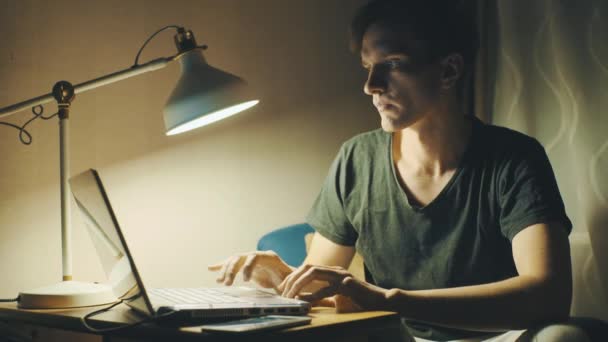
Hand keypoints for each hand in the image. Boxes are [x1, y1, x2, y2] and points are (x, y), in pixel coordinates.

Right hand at [208, 251, 292, 290]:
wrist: (286, 276)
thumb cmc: (289, 279)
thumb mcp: (288, 280)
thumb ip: (286, 281)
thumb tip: (285, 286)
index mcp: (268, 256)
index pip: (254, 257)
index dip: (248, 267)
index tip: (246, 280)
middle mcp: (257, 255)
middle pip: (240, 258)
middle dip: (232, 270)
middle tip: (227, 284)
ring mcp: (249, 259)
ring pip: (234, 261)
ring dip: (225, 270)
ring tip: (219, 282)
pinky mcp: (244, 265)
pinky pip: (231, 263)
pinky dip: (221, 266)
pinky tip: (210, 268)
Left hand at [278, 264, 392, 310]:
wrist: (379, 300)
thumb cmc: (357, 299)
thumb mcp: (336, 296)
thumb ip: (322, 294)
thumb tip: (304, 299)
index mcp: (331, 271)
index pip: (306, 268)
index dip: (293, 277)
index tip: (283, 288)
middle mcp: (334, 270)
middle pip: (307, 267)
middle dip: (292, 279)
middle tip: (283, 292)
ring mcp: (341, 275)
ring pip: (314, 273)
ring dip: (299, 284)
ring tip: (291, 296)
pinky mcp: (347, 285)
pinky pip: (327, 288)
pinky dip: (314, 295)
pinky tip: (306, 302)